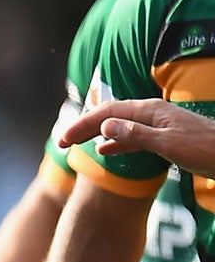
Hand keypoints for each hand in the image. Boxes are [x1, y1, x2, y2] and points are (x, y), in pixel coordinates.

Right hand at [59, 97, 214, 176]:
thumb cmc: (204, 148)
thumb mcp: (167, 143)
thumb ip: (134, 135)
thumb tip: (103, 127)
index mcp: (150, 111)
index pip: (107, 113)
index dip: (82, 125)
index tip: (62, 140)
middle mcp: (151, 114)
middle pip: (110, 116)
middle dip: (84, 127)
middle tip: (61, 142)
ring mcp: (157, 125)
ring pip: (118, 126)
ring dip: (96, 133)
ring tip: (76, 144)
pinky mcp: (163, 138)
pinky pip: (131, 137)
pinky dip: (114, 142)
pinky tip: (105, 150)